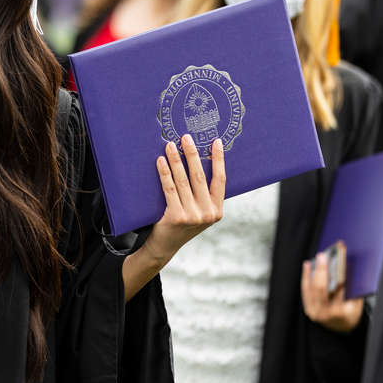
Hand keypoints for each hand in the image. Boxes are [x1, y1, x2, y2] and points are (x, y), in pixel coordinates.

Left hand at [146, 135, 225, 265]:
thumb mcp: (199, 211)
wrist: (165, 246)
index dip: (219, 159)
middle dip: (192, 154)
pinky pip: (169, 188)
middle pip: (199, 176)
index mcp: (217, 210)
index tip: (216, 142)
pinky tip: (161, 161)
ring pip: (183, 180)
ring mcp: (193, 216)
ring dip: (176, 160)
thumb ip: (203, 194)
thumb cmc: (182, 223)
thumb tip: (199, 160)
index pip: (221, 179)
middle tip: (186, 137)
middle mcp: (208, 213)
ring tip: (170, 145)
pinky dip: (165, 173)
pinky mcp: (176, 216)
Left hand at [301, 246, 363, 332]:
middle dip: (322, 269)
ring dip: (312, 271)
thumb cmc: (350, 316)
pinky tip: (307, 266)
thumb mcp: (356, 306)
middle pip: (320, 287)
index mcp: (337, 313)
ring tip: (316, 258)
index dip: (338, 275)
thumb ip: (351, 291)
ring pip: (310, 288)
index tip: (339, 261)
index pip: (337, 290)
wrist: (341, 328)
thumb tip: (345, 271)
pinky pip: (305, 290)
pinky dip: (306, 277)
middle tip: (323, 256)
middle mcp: (323, 313)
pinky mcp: (308, 307)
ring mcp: (313, 311)